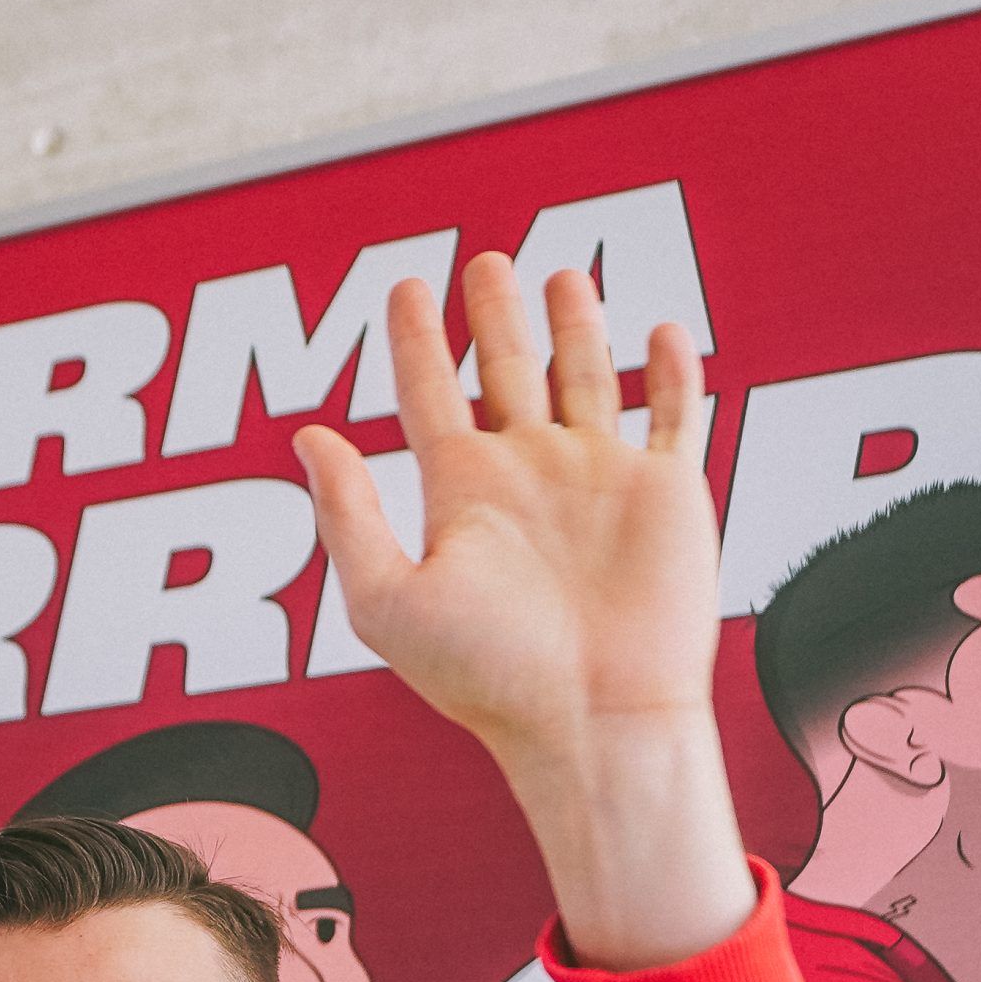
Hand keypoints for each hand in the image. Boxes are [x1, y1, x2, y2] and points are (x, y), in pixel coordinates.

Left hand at [298, 255, 715, 774]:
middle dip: (494, 315)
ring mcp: (599, 478)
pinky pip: (672, 414)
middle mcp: (528, 476)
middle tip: (483, 262)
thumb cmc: (488, 678)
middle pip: (505, 370)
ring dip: (574, 324)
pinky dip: (668, 371)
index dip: (416, 339)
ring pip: (585, 377)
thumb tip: (308, 436)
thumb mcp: (387, 599)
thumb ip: (347, 515)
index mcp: (461, 493)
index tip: (405, 286)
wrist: (593, 719)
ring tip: (561, 275)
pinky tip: (656, 331)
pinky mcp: (666, 490)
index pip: (428, 393)